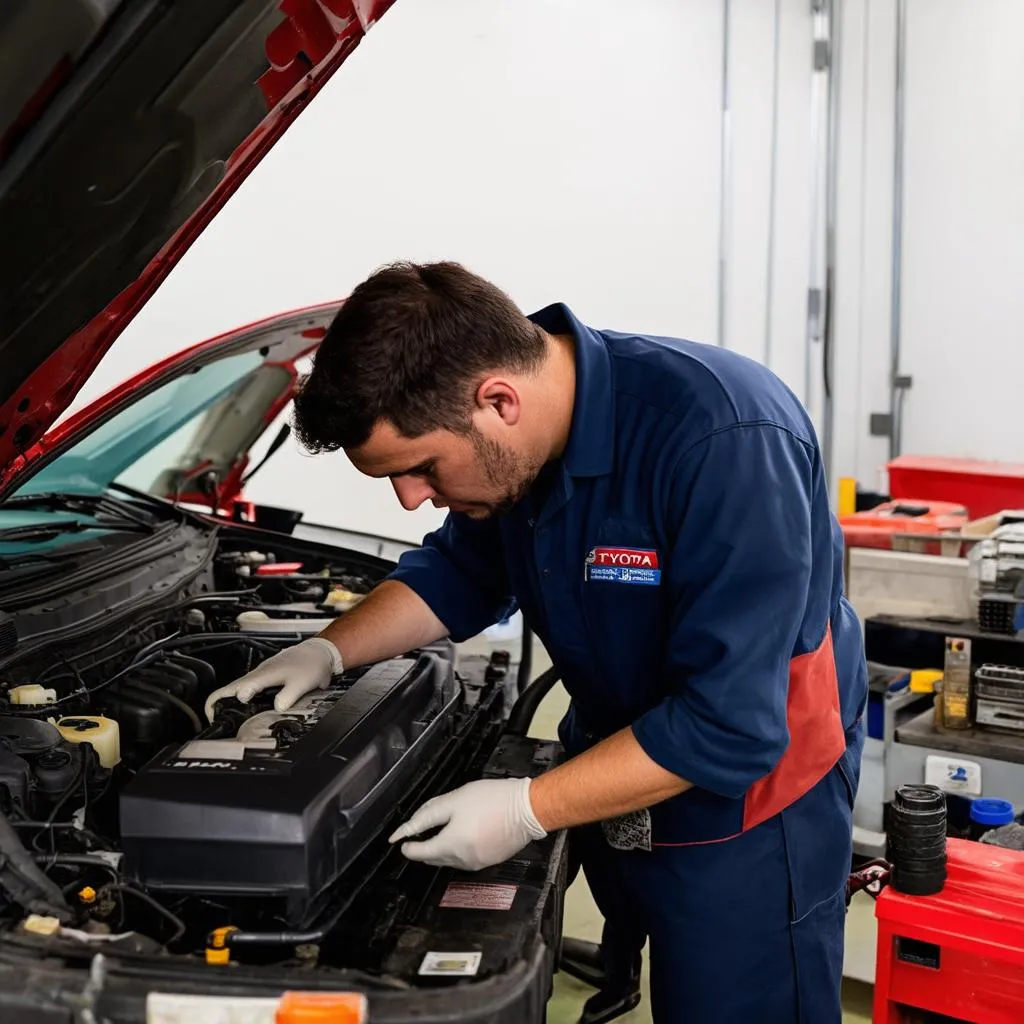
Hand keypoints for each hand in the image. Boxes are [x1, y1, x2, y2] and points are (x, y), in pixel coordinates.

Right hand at [204, 637, 342, 721]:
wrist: (320, 652)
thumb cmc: (311, 664)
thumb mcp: (301, 684)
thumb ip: (286, 697)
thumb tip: (275, 708)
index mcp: (261, 676)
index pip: (230, 690)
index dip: (217, 704)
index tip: (214, 718)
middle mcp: (258, 674)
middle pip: (230, 689)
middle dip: (219, 705)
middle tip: (217, 721)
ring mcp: (262, 674)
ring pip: (240, 688)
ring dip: (232, 702)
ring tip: (230, 717)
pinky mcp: (268, 676)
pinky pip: (251, 688)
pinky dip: (245, 698)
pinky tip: (249, 707)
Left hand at [389, 777, 546, 870]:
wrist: (528, 809)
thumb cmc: (491, 800)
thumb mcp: (455, 800)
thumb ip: (428, 815)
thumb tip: (407, 829)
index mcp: (451, 845)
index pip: (419, 853)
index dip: (407, 845)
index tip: (399, 838)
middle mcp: (462, 861)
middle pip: (433, 858)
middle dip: (424, 846)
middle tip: (422, 828)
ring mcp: (477, 863)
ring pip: (449, 860)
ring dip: (441, 848)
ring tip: (444, 827)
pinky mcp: (489, 861)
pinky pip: (465, 859)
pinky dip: (457, 849)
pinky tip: (464, 833)